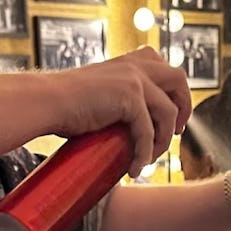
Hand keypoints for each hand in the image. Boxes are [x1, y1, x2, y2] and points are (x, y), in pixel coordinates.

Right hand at [40, 47, 190, 176]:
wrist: (46, 102)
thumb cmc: (64, 105)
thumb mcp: (99, 95)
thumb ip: (118, 100)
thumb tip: (128, 129)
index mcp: (127, 62)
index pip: (163, 66)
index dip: (174, 91)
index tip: (171, 116)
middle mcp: (134, 66)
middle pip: (178, 79)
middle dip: (184, 106)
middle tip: (176, 133)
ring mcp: (134, 79)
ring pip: (168, 111)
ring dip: (163, 139)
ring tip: (148, 159)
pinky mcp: (130, 98)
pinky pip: (148, 131)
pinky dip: (145, 154)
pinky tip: (135, 168)